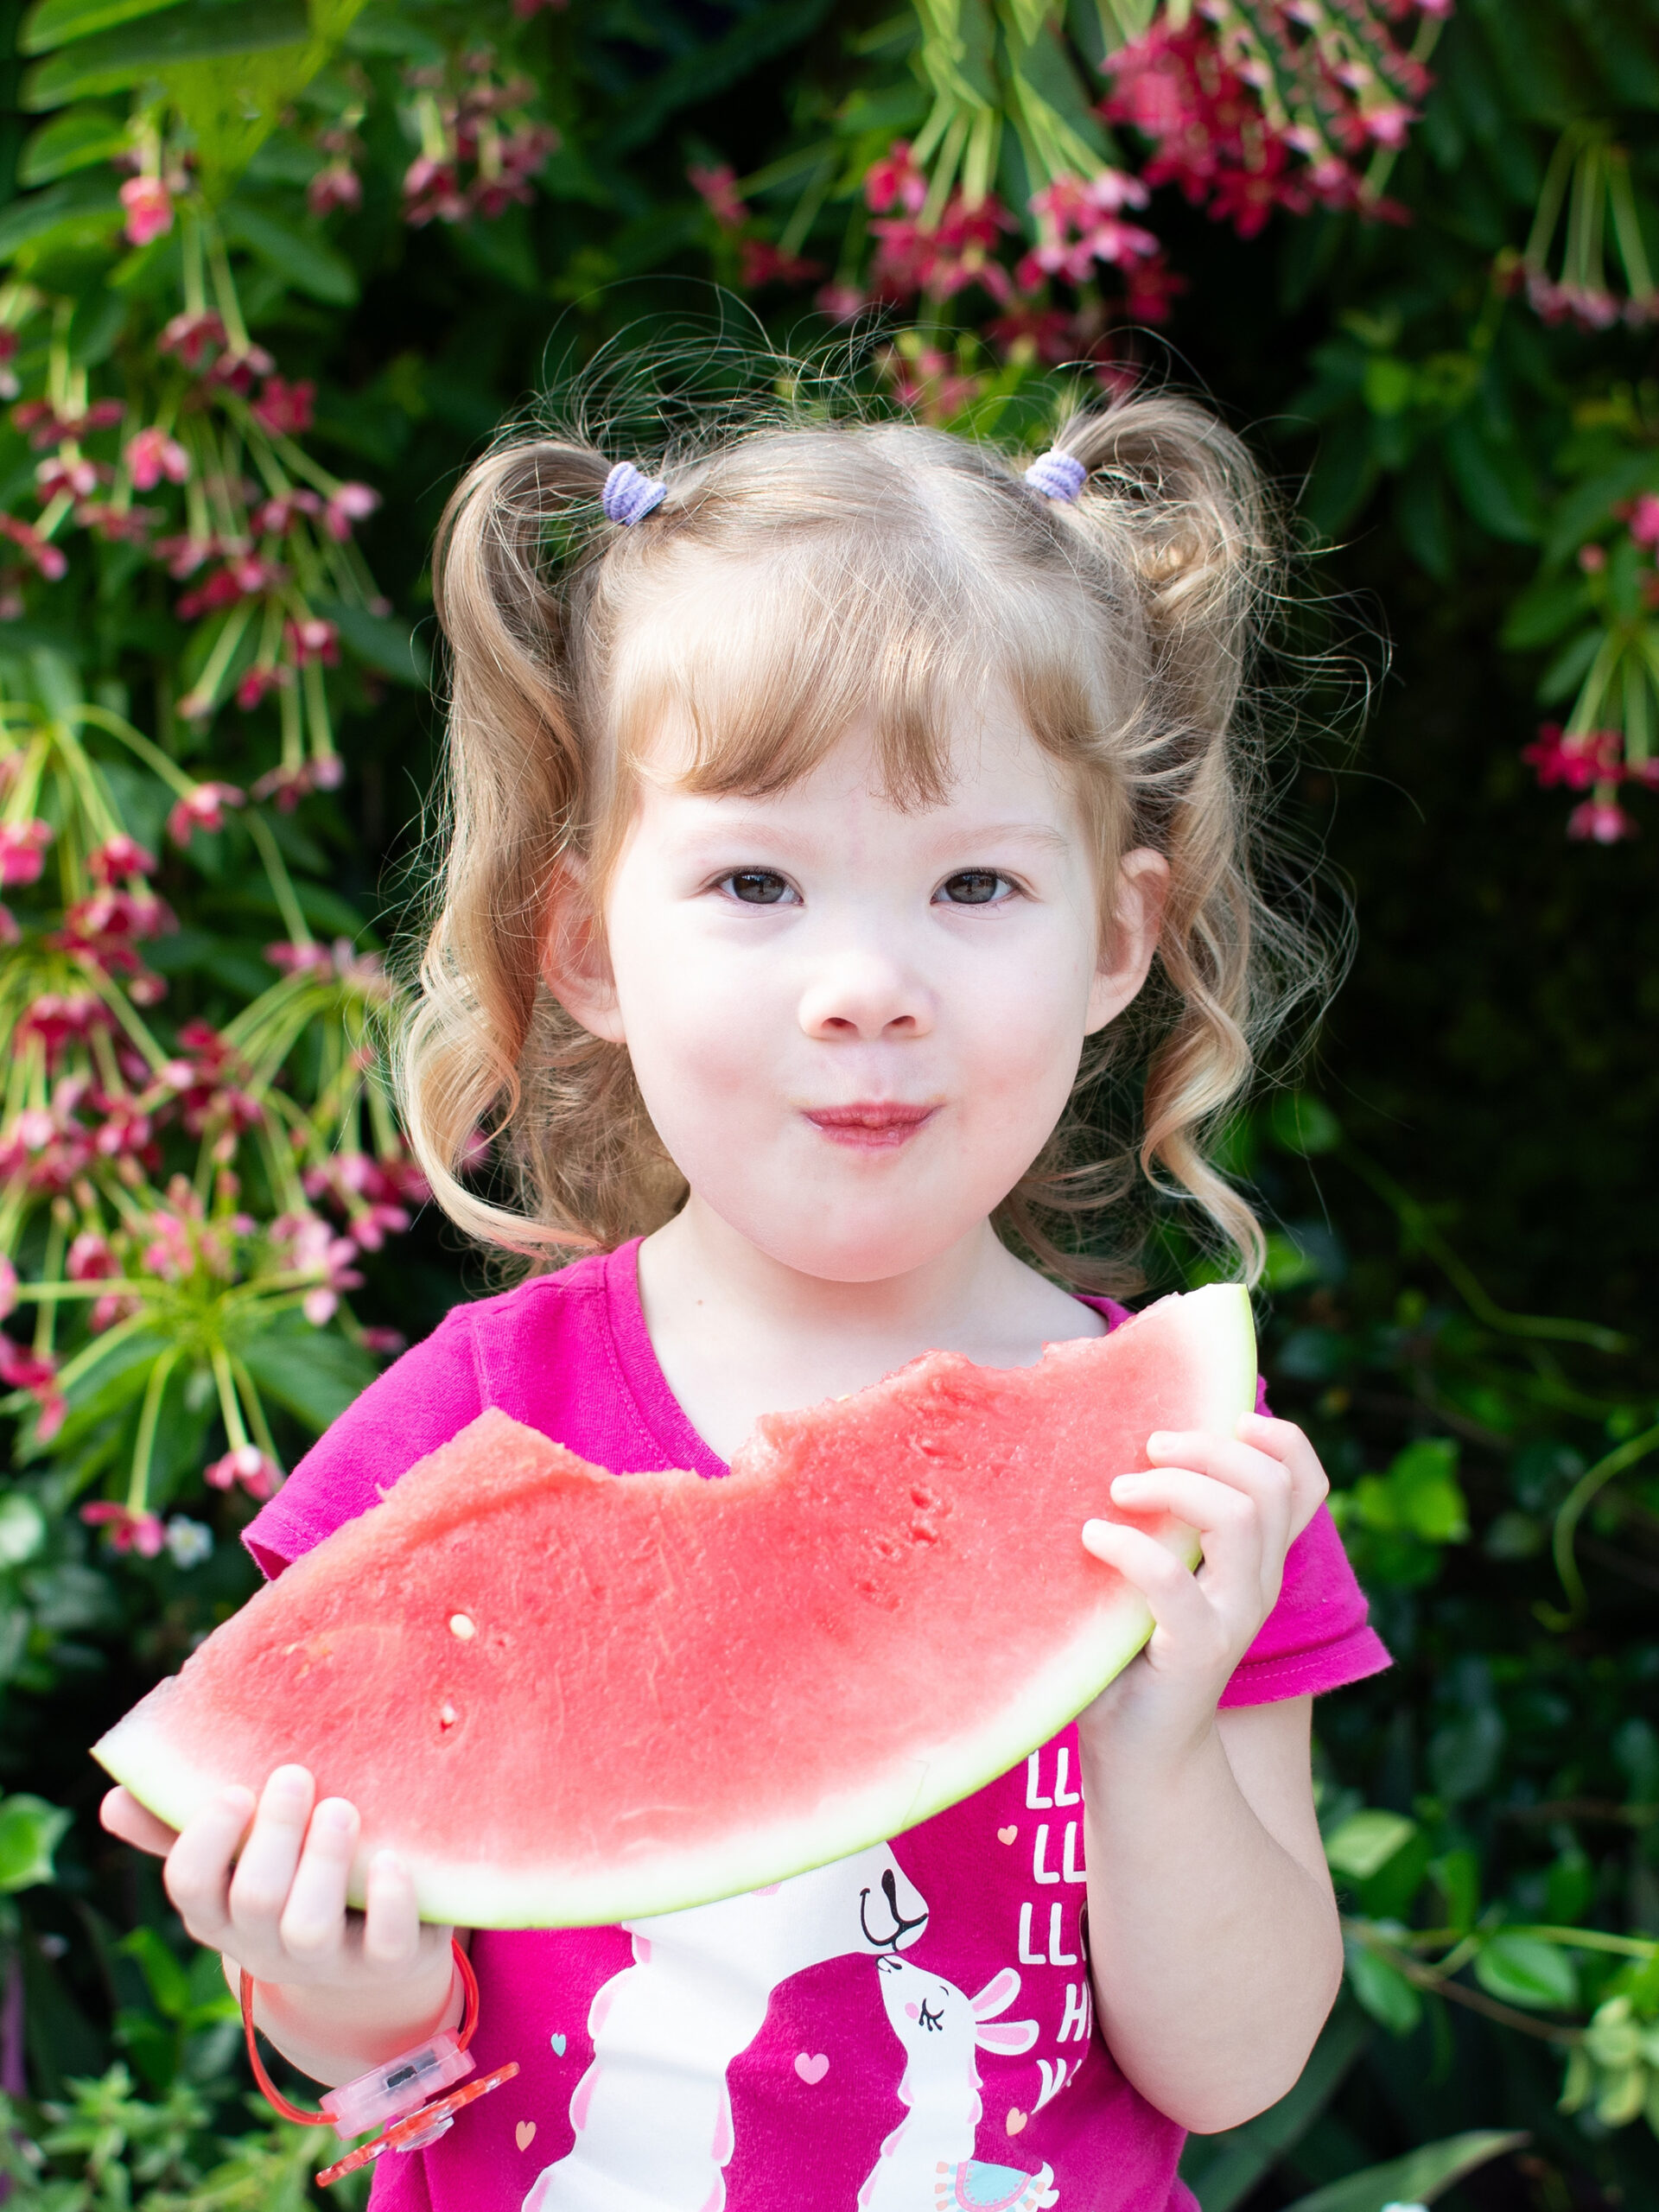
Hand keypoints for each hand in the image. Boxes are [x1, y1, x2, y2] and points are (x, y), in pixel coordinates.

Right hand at [101, 1766, 452, 2000]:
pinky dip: (390, 1902)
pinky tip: (391, 1860)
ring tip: (341, 1808)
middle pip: (254, 1899)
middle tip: (296, 1775)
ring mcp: (326, 1961)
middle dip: (274, 1835)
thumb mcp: (238, 1857)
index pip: (189, 1886)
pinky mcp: (387, 1964)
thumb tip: (113, 1801)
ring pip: (309, 1928)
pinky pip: (387, 1947)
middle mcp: (266, 1944)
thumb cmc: (291, 1878)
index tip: (235, 1791)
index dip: (206, 1841)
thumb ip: (178, 1828)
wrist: (368, 1951)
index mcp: (221, 1911)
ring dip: (323, 1862)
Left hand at [1078, 1413, 1328, 1736]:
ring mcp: (1232, 1618)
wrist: (1138, 1750)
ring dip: (1176, 1486)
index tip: (1226, 1418)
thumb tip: (1123, 1431)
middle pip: (1270, 1487)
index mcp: (1257, 1557)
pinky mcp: (1193, 1652)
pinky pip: (1173, 1583)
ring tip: (1119, 1491)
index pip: (1304, 1483)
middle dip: (1209, 1448)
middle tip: (1149, 1448)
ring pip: (1241, 1520)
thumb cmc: (1133, 1646)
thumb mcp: (1163, 1568)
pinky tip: (1093, 1538)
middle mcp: (1258, 1583)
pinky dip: (1130, 1547)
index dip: (1279, 1438)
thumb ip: (1165, 1517)